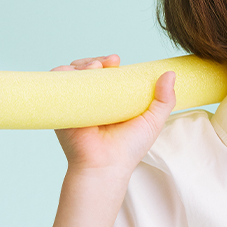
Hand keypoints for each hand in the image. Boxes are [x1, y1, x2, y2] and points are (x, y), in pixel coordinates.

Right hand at [51, 55, 176, 176]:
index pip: (107, 74)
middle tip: (109, 63)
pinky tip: (76, 73)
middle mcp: (92, 101)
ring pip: (73, 74)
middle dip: (96, 61)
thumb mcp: (152, 121)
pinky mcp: (62, 108)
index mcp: (111, 101)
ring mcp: (76, 104)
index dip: (109, 64)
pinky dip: (63, 74)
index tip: (116, 61)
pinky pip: (56, 85)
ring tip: (94, 67)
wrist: (106, 165)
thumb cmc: (129, 148)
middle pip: (89, 71)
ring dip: (81, 65)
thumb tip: (170, 73)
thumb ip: (164, 100)